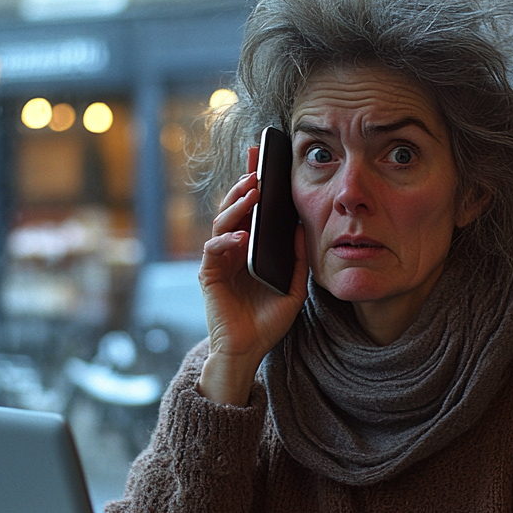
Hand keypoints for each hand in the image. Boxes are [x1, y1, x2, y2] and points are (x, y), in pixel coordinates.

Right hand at [196, 146, 308, 405]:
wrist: (248, 351)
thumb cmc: (267, 321)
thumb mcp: (293, 288)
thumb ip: (298, 260)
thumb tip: (304, 228)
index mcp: (251, 247)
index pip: (253, 210)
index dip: (257, 185)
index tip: (266, 161)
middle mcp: (233, 249)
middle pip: (235, 208)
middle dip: (245, 185)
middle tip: (258, 166)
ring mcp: (219, 260)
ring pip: (223, 222)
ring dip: (237, 206)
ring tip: (253, 193)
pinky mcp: (209, 275)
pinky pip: (213, 251)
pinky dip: (226, 242)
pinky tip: (242, 238)